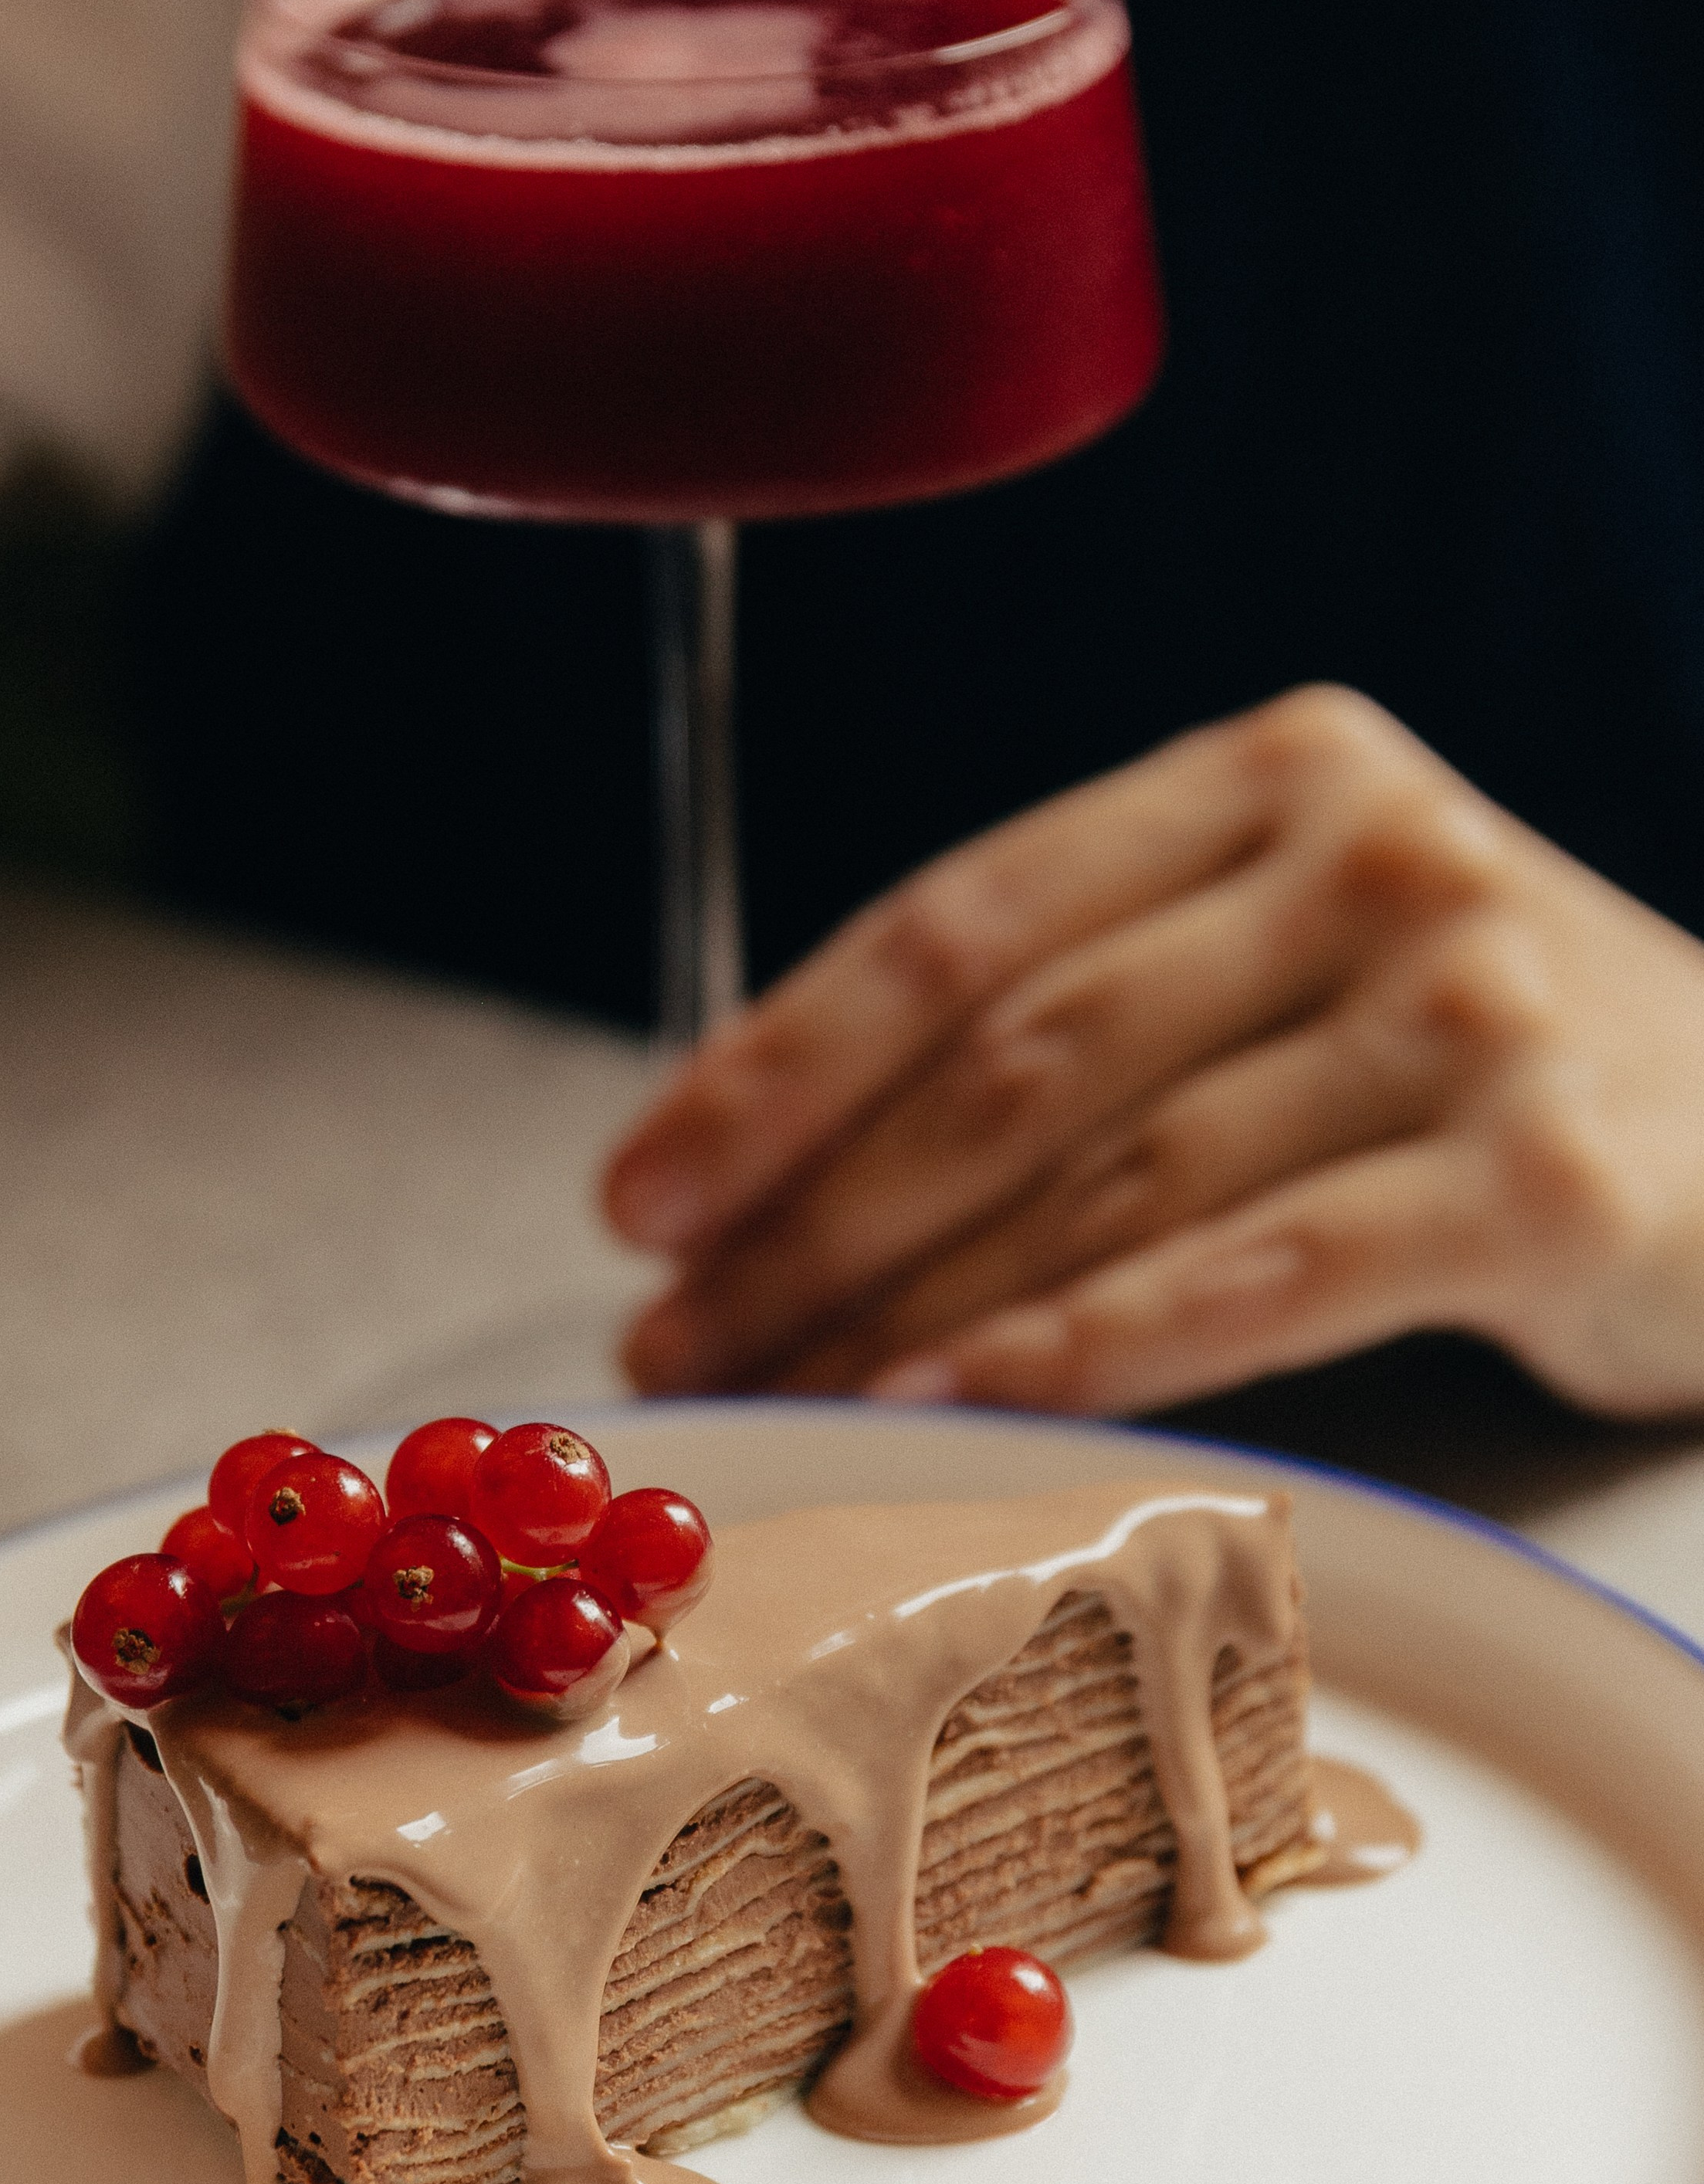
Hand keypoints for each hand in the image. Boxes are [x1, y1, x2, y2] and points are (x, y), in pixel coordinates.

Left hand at [601, 686, 1703, 1419]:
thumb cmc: (1485, 1063)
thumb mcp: (1303, 959)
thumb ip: (1105, 1008)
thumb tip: (806, 1170)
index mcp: (1272, 774)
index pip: (965, 919)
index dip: (779, 1065)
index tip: (641, 1194)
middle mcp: (1368, 857)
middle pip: (1019, 1057)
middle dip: (816, 1215)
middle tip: (678, 1336)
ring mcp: (1469, 1005)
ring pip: (1116, 1176)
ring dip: (911, 1304)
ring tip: (778, 1400)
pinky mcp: (1542, 1174)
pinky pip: (1257, 1275)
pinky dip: (1085, 1351)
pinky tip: (952, 1408)